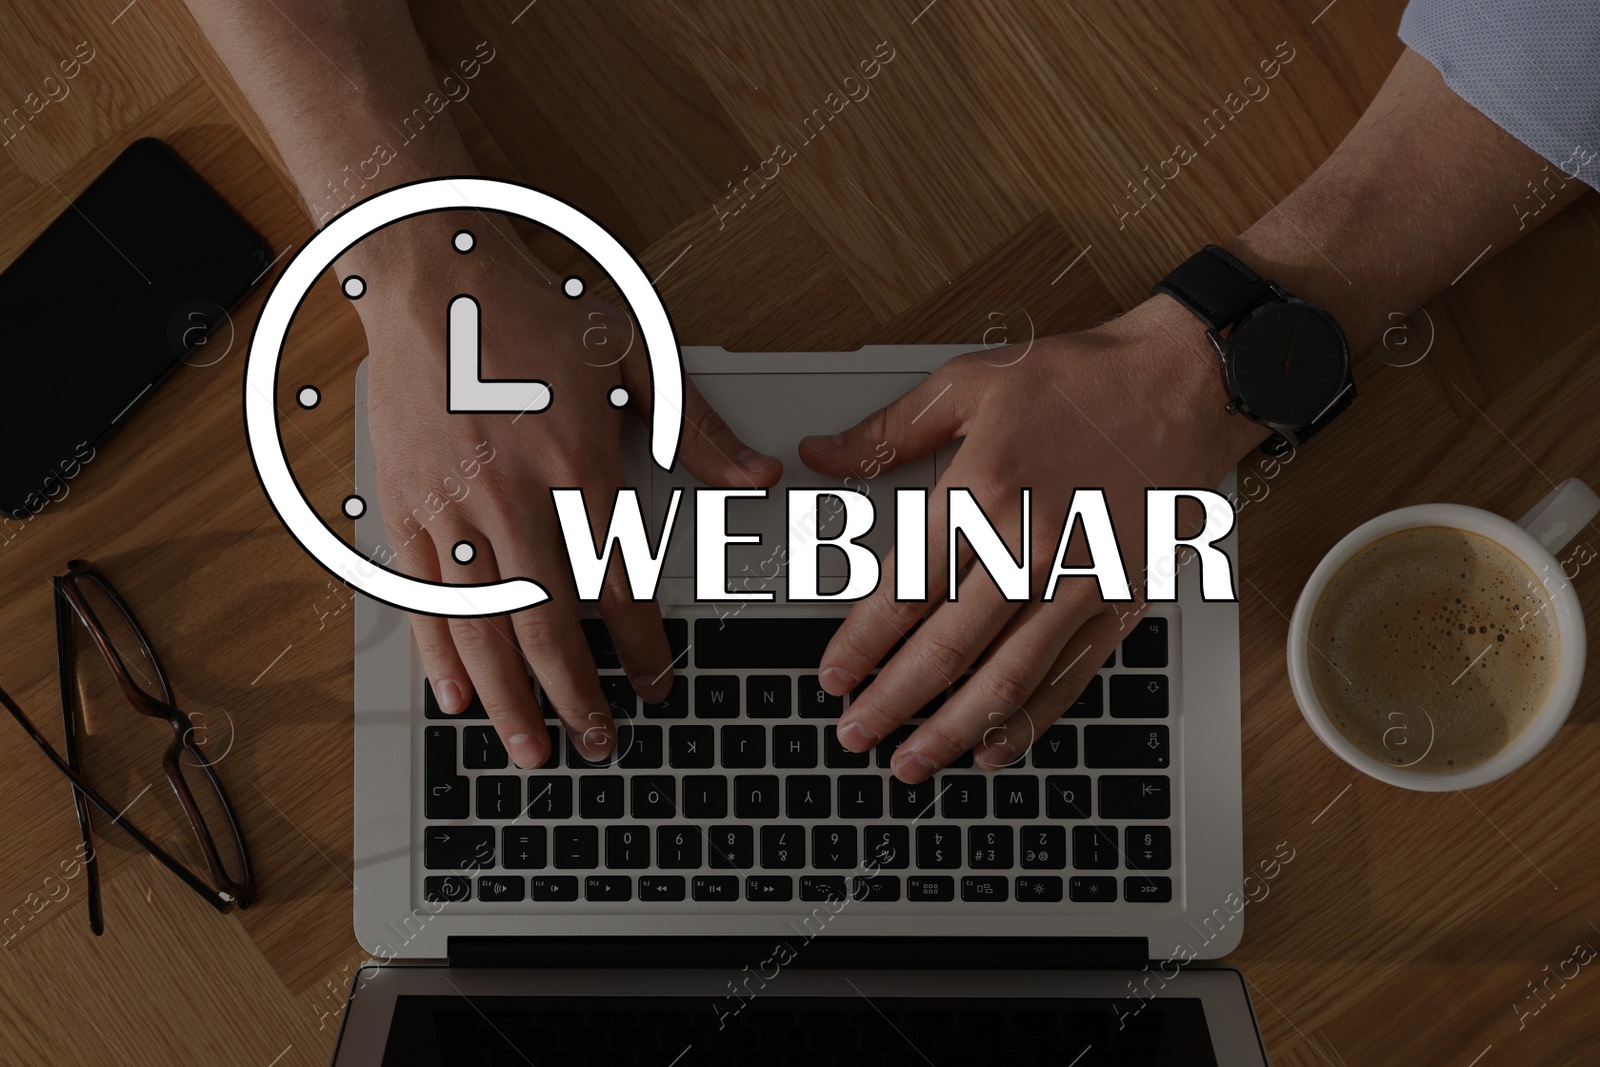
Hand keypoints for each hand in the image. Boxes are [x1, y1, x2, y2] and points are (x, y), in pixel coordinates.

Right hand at [357, 216, 780, 767]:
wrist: (432, 273)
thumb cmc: (534, 309)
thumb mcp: (634, 352)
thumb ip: (695, 426)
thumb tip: (756, 475)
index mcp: (578, 462)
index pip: (618, 580)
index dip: (644, 644)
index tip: (660, 683)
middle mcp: (513, 495)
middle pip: (548, 623)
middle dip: (578, 695)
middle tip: (599, 743)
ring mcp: (452, 506)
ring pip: (482, 625)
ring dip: (510, 697)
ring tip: (532, 751)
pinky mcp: (406, 506)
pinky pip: (422, 597)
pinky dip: (438, 654)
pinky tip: (456, 697)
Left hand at [799, 297, 1265, 782]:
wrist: (1188, 380)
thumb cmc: (1083, 377)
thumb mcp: (970, 382)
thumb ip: (888, 432)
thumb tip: (821, 455)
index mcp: (982, 490)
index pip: (905, 589)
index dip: (862, 642)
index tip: (834, 675)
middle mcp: (1030, 544)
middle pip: (946, 645)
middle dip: (892, 700)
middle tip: (855, 734)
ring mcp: (1080, 579)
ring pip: (1004, 674)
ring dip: (951, 727)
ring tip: (910, 762)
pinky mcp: (1122, 598)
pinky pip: (1071, 674)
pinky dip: (1031, 719)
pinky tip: (993, 748)